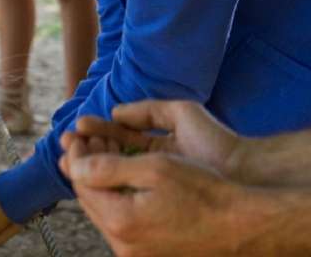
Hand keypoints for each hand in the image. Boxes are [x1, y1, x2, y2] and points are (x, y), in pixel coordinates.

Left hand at [60, 135, 248, 256]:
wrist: (243, 225)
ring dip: (100, 179)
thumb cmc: (204, 190)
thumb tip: (73, 164)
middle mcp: (123, 245)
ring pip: (104, 209)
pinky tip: (122, 175)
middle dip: (84, 166)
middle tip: (81, 138)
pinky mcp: (149, 254)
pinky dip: (116, 195)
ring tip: (101, 150)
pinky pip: (121, 221)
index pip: (82, 183)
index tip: (76, 132)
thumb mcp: (155, 168)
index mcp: (121, 222)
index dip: (77, 154)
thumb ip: (108, 167)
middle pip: (90, 199)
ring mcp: (136, 253)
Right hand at [73, 100, 247, 179]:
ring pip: (114, 172)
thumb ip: (149, 110)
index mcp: (158, 148)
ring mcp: (154, 186)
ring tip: (74, 146)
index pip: (120, 139)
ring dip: (91, 160)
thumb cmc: (217, 144)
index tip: (79, 125)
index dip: (98, 132)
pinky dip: (105, 176)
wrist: (243, 174)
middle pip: (111, 157)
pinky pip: (124, 188)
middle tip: (68, 137)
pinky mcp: (156, 201)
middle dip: (88, 146)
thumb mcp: (181, 115)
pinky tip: (90, 166)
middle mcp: (153, 168)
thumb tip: (115, 112)